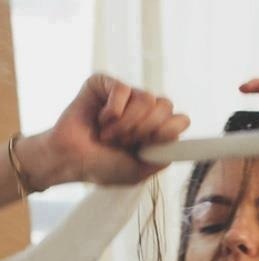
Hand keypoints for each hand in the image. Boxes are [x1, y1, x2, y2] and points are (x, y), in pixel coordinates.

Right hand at [39, 74, 189, 186]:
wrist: (70, 160)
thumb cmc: (101, 167)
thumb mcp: (138, 172)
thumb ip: (161, 159)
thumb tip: (177, 141)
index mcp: (156, 131)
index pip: (181, 120)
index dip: (167, 131)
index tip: (149, 144)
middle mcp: (144, 111)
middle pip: (166, 106)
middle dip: (145, 129)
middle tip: (124, 142)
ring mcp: (126, 96)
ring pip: (146, 98)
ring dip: (127, 124)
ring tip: (110, 136)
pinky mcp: (106, 84)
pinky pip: (123, 89)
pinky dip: (113, 111)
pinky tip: (102, 121)